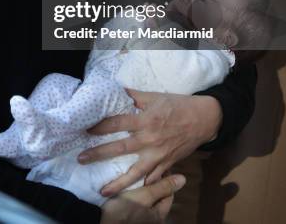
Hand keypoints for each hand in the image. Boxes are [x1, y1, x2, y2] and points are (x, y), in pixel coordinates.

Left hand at [79, 90, 221, 195]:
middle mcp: (149, 139)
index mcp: (145, 120)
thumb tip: (117, 91)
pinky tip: (131, 195)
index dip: (100, 127)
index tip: (86, 131)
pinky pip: (154, 179)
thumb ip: (135, 96)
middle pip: (120, 148)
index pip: (117, 124)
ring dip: (119, 182)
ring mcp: (159, 154)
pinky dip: (143, 186)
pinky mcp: (168, 164)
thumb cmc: (178, 105)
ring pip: (136, 172)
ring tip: (103, 191)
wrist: (203, 118)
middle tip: (82, 159)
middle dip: (99, 154)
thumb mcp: (155, 96)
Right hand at [100, 173, 185, 222]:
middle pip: (158, 195)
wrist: (100, 220)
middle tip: (148, 166)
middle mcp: (152, 217)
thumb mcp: (144, 197)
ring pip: (146, 197)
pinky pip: (137, 199)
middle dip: (154, 181)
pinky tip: (129, 182)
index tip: (159, 164)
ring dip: (143, 185)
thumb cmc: (124, 210)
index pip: (169, 193)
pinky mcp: (129, 214)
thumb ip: (162, 187)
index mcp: (159, 214)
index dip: (166, 178)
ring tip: (138, 171)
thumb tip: (184, 178)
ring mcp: (141, 216)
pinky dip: (135, 190)